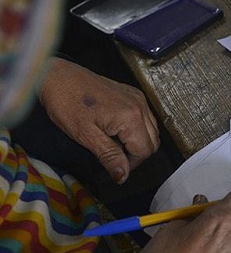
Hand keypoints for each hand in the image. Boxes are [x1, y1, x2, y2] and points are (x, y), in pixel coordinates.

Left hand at [38, 58, 159, 183]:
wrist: (57, 76)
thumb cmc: (67, 102)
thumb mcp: (86, 136)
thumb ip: (109, 156)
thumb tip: (123, 176)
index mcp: (131, 117)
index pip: (144, 151)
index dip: (130, 164)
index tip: (113, 166)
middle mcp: (139, 106)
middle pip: (152, 142)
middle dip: (135, 153)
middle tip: (113, 156)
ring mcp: (137, 98)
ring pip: (152, 131)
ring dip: (137, 141)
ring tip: (113, 141)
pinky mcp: (132, 94)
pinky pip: (145, 117)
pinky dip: (136, 128)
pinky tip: (115, 128)